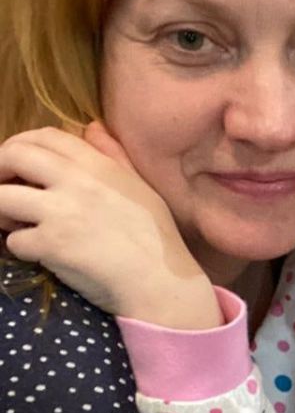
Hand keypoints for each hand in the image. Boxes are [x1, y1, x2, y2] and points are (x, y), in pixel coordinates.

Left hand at [0, 125, 220, 328]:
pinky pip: (15, 241)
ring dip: (1, 212)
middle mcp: (76, 181)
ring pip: (2, 199)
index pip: (45, 136)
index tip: (17, 162)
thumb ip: (114, 155)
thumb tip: (92, 128)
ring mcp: (61, 212)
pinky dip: (20, 248)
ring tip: (13, 223)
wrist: (161, 283)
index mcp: (98, 165)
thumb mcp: (142, 187)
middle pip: (14, 156)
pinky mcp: (52, 245)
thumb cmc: (157, 238)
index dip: (21, 143)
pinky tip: (37, 254)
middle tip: (2, 189)